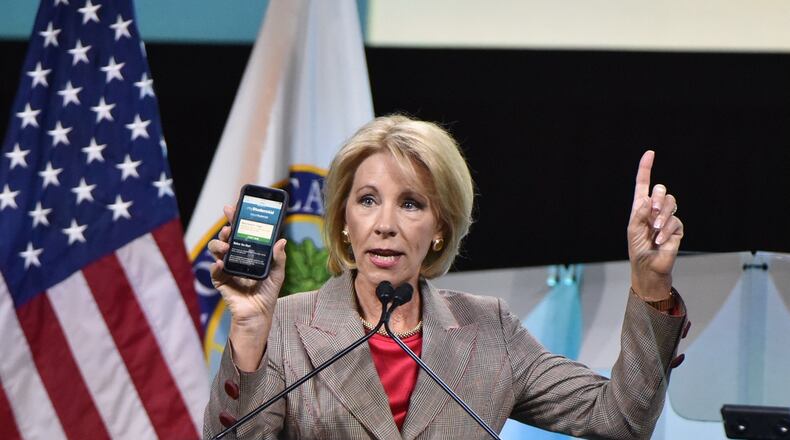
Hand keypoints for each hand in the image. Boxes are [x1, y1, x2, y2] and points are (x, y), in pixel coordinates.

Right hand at [208, 205, 286, 330]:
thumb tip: (282, 241)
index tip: (232, 208)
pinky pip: (214, 272)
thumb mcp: (277, 273)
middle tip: (229, 228)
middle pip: (225, 238)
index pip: (239, 232)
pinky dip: (216, 267)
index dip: (234, 219)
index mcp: (247, 252)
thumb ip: (279, 258)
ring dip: (218, 245)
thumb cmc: (268, 293)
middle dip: (224, 230)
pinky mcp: (221, 282)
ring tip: (227, 246)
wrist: (259, 314)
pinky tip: (221, 264)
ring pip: (216, 251)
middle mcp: (235, 257)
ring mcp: (226, 269)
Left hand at [627, 151, 683, 299]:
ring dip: (662, 216)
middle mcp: (654, 210)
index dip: (646, 168)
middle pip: (662, 190)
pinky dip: (667, 231)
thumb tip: (649, 199)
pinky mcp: (677, 228)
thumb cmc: (638, 248)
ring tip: (655, 230)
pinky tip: (660, 241)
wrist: (649, 267)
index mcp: (641, 207)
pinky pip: (676, 221)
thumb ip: (639, 213)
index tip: (650, 154)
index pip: (643, 184)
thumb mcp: (633, 229)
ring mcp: (667, 218)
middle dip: (658, 198)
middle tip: (653, 211)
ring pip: (671, 203)